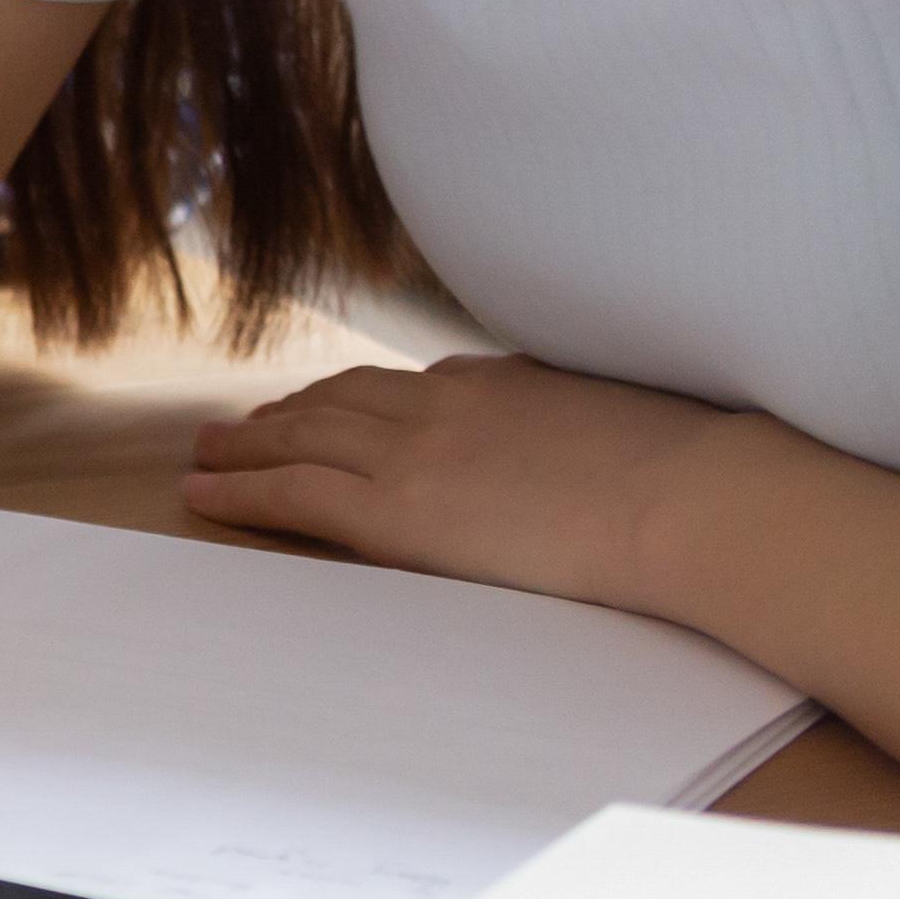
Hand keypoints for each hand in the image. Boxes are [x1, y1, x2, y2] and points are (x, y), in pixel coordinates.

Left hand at [181, 354, 731, 607]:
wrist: (697, 501)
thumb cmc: (694, 474)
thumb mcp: (628, 419)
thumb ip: (580, 416)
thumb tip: (579, 421)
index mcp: (502, 383)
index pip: (410, 387)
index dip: (357, 397)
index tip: (328, 404)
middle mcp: (444, 407)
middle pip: (338, 404)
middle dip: (285, 413)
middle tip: (241, 424)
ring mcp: (415, 456)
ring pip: (300, 440)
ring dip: (244, 444)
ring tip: (207, 452)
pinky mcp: (398, 514)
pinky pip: (295, 496)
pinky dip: (240, 491)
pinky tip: (202, 495)